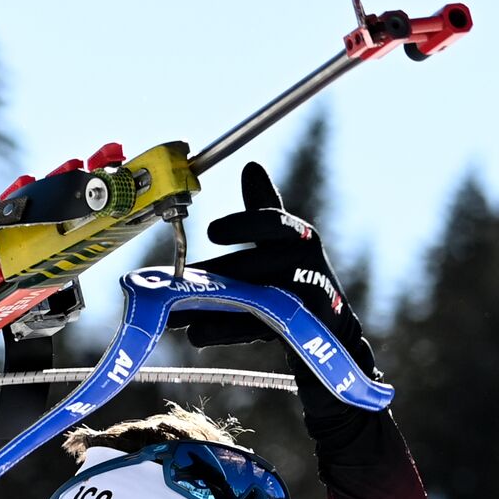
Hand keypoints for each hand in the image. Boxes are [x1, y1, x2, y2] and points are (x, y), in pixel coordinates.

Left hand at [169, 161, 379, 413]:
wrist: (329, 329)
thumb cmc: (294, 277)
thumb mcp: (280, 241)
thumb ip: (260, 209)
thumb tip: (250, 164)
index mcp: (298, 234)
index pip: (271, 221)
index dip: (243, 225)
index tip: (211, 233)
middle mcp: (307, 259)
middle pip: (252, 266)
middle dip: (208, 277)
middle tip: (169, 285)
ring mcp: (308, 291)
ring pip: (253, 297)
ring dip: (212, 308)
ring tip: (175, 317)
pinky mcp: (304, 322)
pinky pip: (258, 325)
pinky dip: (227, 330)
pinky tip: (199, 334)